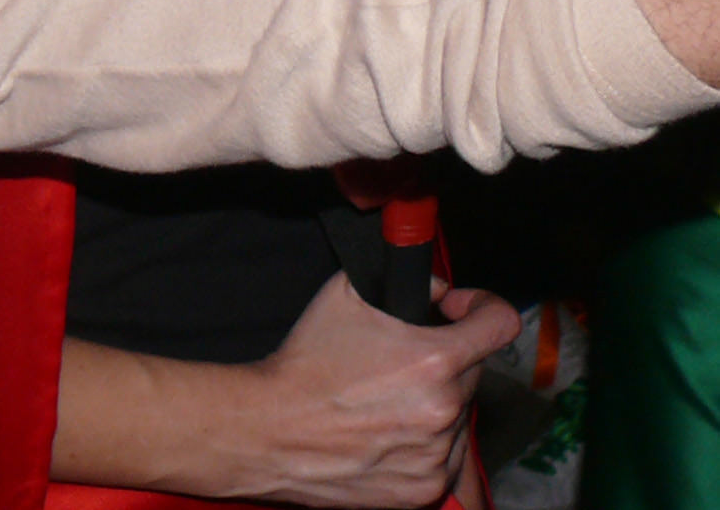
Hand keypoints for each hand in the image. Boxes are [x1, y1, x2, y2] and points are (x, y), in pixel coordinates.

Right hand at [237, 274, 517, 507]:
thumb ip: (406, 281)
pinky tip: (385, 432)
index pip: (499, 325)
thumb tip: (438, 290)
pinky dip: (424, 443)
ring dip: (435, 404)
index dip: (483, 308)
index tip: (460, 312)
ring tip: (385, 402)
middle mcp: (445, 410)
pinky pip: (444, 457)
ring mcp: (438, 455)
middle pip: (472, 372)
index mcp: (434, 360)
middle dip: (445, 360)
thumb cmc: (305, 363)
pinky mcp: (425, 489)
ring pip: (459, 416)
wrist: (271, 429)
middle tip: (399, 362)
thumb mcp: (345, 294)